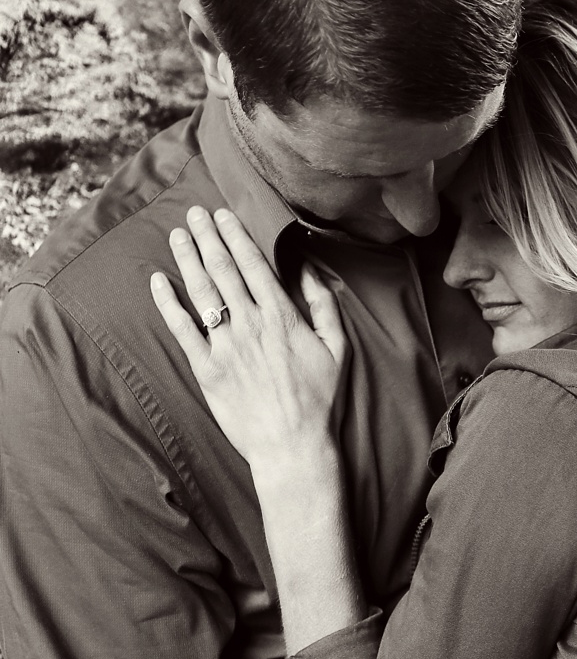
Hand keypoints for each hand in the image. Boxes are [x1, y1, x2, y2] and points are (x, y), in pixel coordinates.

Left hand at [151, 205, 346, 463]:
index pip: (254, 264)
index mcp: (282, 317)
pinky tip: (158, 282)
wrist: (293, 446)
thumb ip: (323, 305)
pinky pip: (182, 330)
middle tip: (194, 213)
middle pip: (223, 270)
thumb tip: (307, 270)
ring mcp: (226, 347)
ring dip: (187, 259)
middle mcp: (251, 325)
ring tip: (177, 235)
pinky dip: (168, 304)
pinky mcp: (207, 370)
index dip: (236, 235)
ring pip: (201, 292)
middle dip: (207, 236)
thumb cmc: (320, 400)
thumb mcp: (336, 348)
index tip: (223, 215)